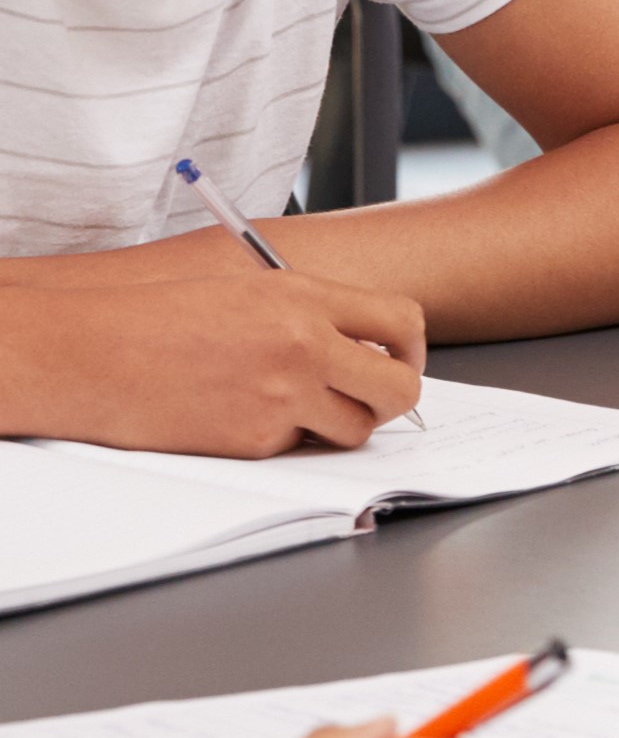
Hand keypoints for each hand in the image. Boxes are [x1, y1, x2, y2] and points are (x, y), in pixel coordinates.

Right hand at [0, 267, 425, 452]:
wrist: (89, 352)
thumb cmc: (158, 318)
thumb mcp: (246, 289)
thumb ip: (311, 313)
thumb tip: (365, 345)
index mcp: (304, 297)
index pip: (403, 321)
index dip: (411, 348)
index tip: (399, 360)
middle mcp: (304, 345)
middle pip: (400, 388)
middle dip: (392, 398)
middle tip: (369, 399)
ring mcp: (282, 396)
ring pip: (356, 430)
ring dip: (338, 425)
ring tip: (296, 406)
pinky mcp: (255, 440)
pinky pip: (297, 448)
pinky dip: (281, 439)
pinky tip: (239, 415)